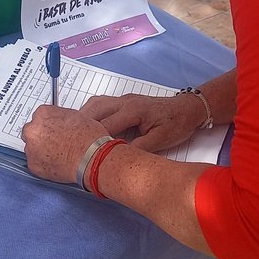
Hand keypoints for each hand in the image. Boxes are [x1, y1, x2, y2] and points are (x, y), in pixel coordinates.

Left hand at [22, 106, 108, 183]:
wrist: (92, 158)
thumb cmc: (89, 138)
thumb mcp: (76, 116)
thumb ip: (60, 118)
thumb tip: (58, 123)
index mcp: (43, 114)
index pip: (39, 116)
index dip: (48, 124)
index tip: (52, 130)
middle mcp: (33, 129)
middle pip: (32, 132)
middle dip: (41, 137)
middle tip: (55, 143)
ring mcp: (31, 148)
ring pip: (32, 148)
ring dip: (41, 150)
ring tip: (59, 154)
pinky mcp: (33, 165)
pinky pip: (35, 163)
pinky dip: (43, 164)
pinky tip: (57, 163)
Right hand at [80, 91, 205, 152]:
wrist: (188, 109)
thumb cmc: (177, 123)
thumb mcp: (160, 140)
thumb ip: (138, 149)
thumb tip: (117, 159)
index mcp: (133, 110)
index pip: (105, 125)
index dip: (93, 140)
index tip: (82, 154)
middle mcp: (124, 101)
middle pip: (93, 110)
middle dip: (80, 127)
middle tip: (70, 144)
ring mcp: (122, 99)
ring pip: (94, 105)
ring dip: (82, 119)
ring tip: (74, 136)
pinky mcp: (123, 101)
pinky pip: (100, 105)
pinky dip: (90, 115)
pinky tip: (86, 128)